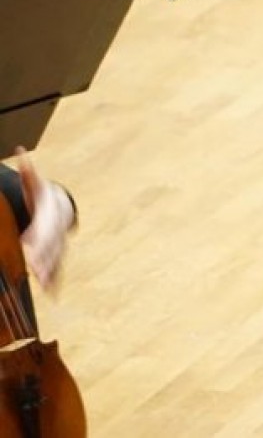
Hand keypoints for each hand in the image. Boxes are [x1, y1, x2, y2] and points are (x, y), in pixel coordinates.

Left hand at [14, 147, 76, 291]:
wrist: (59, 205)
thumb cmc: (40, 196)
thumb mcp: (34, 183)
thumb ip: (29, 171)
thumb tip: (22, 151)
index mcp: (50, 213)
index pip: (43, 225)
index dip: (35, 235)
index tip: (27, 243)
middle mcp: (58, 229)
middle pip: (51, 244)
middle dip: (43, 256)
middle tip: (34, 268)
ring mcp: (59, 241)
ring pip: (56, 258)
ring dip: (50, 271)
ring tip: (43, 283)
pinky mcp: (57, 253)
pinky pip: (58, 267)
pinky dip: (55, 280)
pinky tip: (51, 293)